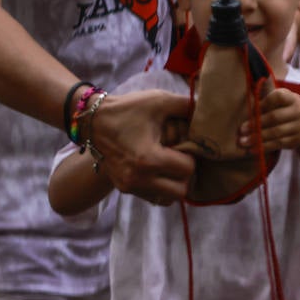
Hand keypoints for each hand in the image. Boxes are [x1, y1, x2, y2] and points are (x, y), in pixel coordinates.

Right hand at [90, 90, 195, 204]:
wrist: (92, 121)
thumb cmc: (127, 109)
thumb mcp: (159, 101)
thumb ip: (187, 105)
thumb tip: (208, 110)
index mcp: (148, 159)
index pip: (187, 169)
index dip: (192, 156)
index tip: (185, 144)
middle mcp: (137, 178)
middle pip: (180, 191)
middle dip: (186, 175)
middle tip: (182, 157)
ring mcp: (129, 186)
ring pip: (167, 198)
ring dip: (174, 184)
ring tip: (172, 164)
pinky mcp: (124, 189)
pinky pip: (153, 198)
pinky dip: (162, 188)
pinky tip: (161, 170)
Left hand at [241, 84, 299, 153]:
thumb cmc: (287, 112)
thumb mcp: (283, 103)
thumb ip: (268, 103)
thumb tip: (247, 112)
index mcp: (293, 98)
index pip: (277, 97)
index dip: (263, 104)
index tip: (251, 111)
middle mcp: (299, 111)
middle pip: (275, 117)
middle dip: (256, 124)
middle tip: (241, 130)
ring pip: (276, 133)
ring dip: (258, 138)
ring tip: (243, 142)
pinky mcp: (297, 140)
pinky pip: (279, 144)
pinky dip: (264, 147)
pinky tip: (253, 149)